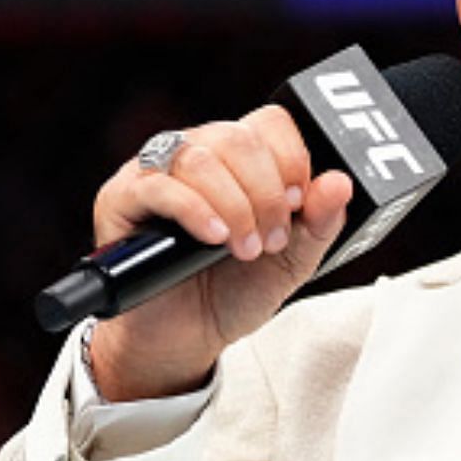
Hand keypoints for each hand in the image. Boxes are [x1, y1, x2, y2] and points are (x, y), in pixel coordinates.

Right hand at [86, 105, 355, 400]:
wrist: (187, 338)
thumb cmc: (234, 291)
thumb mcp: (293, 261)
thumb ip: (320, 222)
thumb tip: (340, 182)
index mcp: (240, 159)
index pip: (269, 123)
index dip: (292, 159)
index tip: (298, 204)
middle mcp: (197, 154)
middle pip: (237, 137)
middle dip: (266, 193)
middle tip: (273, 239)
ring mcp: (156, 171)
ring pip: (200, 157)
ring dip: (235, 206)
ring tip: (246, 249)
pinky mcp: (121, 198)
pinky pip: (157, 185)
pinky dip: (195, 211)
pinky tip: (215, 238)